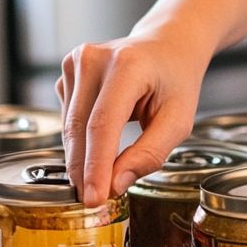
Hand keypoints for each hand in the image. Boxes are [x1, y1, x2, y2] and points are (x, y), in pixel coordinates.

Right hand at [56, 0, 246, 207]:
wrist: (167, 45)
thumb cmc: (175, 80)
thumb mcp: (178, 120)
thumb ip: (149, 153)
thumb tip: (116, 183)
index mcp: (127, 65)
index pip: (102, 124)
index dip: (96, 166)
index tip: (94, 198)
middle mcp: (95, 58)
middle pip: (80, 128)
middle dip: (85, 170)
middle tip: (94, 201)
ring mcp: (76, 61)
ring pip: (69, 127)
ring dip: (82, 158)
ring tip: (101, 176)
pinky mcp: (68, 70)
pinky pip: (68, 117)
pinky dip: (80, 139)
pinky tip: (99, 142)